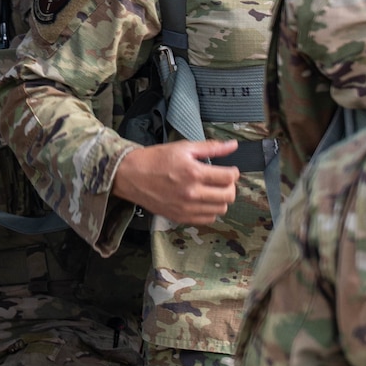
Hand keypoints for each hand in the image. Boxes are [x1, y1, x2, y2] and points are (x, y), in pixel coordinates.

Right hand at [113, 140, 240, 225]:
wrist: (131, 175)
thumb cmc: (155, 159)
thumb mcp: (184, 147)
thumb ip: (211, 147)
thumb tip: (232, 145)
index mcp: (194, 173)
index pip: (229, 178)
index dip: (233, 172)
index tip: (229, 170)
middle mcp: (192, 193)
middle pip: (228, 196)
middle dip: (230, 187)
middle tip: (222, 181)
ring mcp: (186, 208)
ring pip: (220, 210)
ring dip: (220, 199)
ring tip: (212, 190)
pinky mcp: (180, 217)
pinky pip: (207, 219)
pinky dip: (210, 211)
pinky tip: (203, 201)